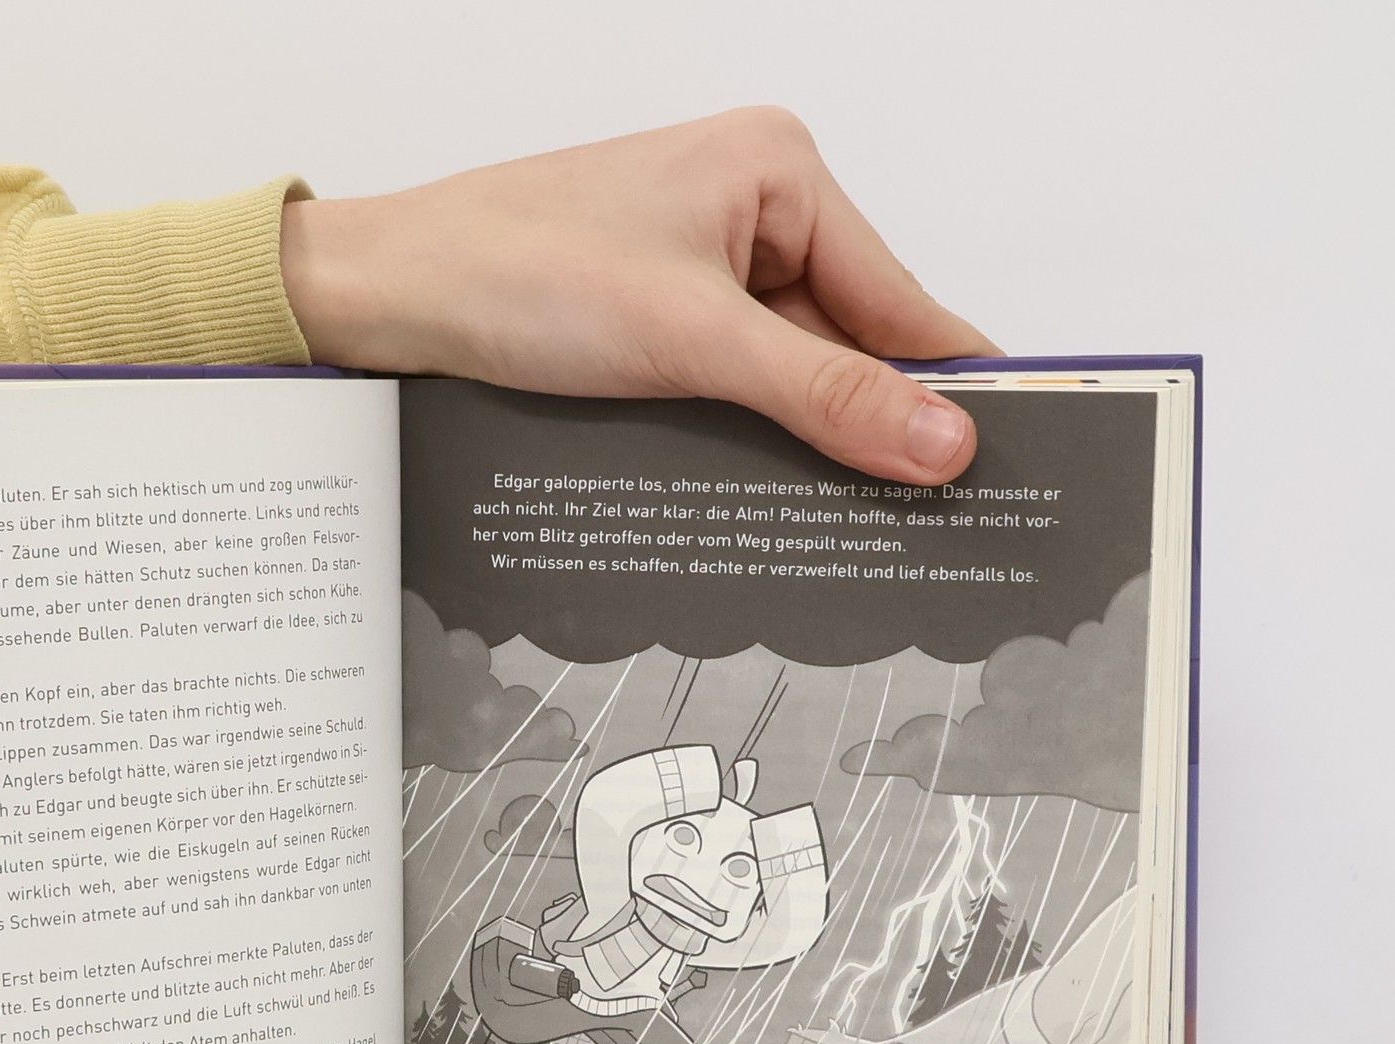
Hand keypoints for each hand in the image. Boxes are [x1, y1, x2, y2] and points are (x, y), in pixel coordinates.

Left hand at [282, 108, 995, 482]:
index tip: (1003, 458)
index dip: (948, 385)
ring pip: (791, 372)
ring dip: (804, 437)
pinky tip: (767, 487)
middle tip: (930, 520)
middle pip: (849, 340)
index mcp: (779, 171)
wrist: (390, 295)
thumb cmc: (516, 270)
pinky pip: (736, 382)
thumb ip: (821, 394)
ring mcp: (703, 265)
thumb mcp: (690, 340)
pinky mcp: (660, 315)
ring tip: (851, 518)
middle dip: (869, 423)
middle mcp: (751, 208)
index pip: (898, 298)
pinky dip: (750, 433)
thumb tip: (940, 442)